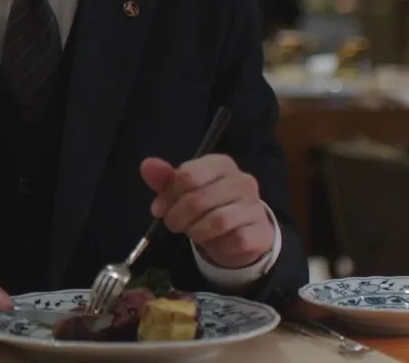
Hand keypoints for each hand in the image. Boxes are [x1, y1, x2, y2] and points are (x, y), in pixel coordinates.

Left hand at [140, 154, 274, 270]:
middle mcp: (242, 181)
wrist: (242, 232)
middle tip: (172, 224)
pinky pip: (234, 240)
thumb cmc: (210, 206)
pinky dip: (218, 244)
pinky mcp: (260, 231)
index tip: (159, 209)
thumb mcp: (185, 191)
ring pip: (216, 221)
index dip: (168, 196)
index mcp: (221, 164)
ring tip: (191, 232)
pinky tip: (214, 242)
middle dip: (177, 216)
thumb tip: (147, 165)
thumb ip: (166, 179)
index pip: (188, 175)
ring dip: (195, 231)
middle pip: (198, 199)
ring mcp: (254, 206)